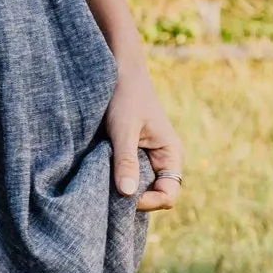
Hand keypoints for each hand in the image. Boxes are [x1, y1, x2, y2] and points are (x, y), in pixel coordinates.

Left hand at [103, 59, 182, 215]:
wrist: (119, 70)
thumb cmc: (126, 95)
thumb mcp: (124, 129)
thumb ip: (126, 160)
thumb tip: (128, 194)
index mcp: (171, 154)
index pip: (168, 195)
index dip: (148, 201)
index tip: (123, 194)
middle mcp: (163, 160)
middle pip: (154, 195)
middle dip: (133, 198)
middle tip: (108, 190)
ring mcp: (148, 158)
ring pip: (139, 187)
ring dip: (123, 188)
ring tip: (104, 181)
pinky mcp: (133, 154)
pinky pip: (128, 176)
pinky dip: (116, 179)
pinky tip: (101, 173)